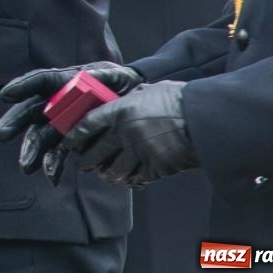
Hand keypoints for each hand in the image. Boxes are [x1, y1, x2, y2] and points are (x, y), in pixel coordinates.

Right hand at [0, 62, 142, 181]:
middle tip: (1, 134)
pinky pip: (58, 153)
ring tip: (27, 167)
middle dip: (16, 123)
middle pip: (31, 112)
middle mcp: (57, 102)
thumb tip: (88, 74)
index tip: (5, 95)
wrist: (133, 107)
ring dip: (32, 151)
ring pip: (41, 136)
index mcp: (65, 82)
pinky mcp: (71, 141)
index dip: (22, 87)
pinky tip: (52, 177)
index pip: (40, 81)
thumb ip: (102, 75)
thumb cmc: (120, 85)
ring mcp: (62, 122)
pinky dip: (54, 165)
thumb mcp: (113, 76)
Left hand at [66, 80, 196, 186]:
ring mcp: (139, 151)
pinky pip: (138, 178)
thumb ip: (135, 99)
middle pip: (97, 152)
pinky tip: (131, 181)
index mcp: (120, 110)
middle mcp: (125, 132)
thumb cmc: (180, 101)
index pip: (88, 124)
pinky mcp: (155, 167)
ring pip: (115, 170)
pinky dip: (133, 181)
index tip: (69, 143)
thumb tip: (130, 98)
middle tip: (82, 165)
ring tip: (105, 176)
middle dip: (87, 161)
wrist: (203, 118)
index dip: (75, 135)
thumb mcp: (150, 91)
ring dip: (108, 174)